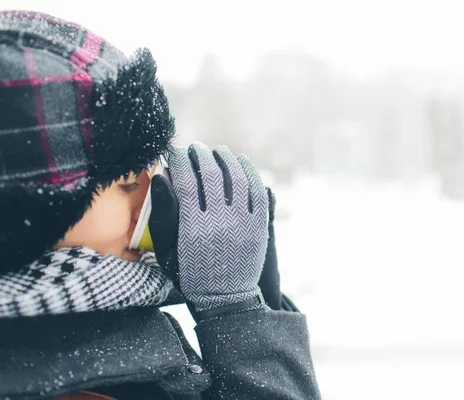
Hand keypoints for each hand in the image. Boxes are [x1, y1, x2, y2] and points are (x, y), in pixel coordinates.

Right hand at [149, 142, 268, 319]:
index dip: (180, 160)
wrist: (226, 300)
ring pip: (237, 178)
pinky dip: (250, 173)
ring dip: (227, 159)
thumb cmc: (191, 274)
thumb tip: (161, 177)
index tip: (175, 151)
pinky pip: (257, 192)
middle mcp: (219, 221)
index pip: (186, 180)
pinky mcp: (259, 227)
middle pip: (212, 174)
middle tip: (196, 147)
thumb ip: (162, 214)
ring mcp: (242, 223)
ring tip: (219, 151)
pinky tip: (242, 163)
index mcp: (192, 226)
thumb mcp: (168, 250)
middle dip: (202, 155)